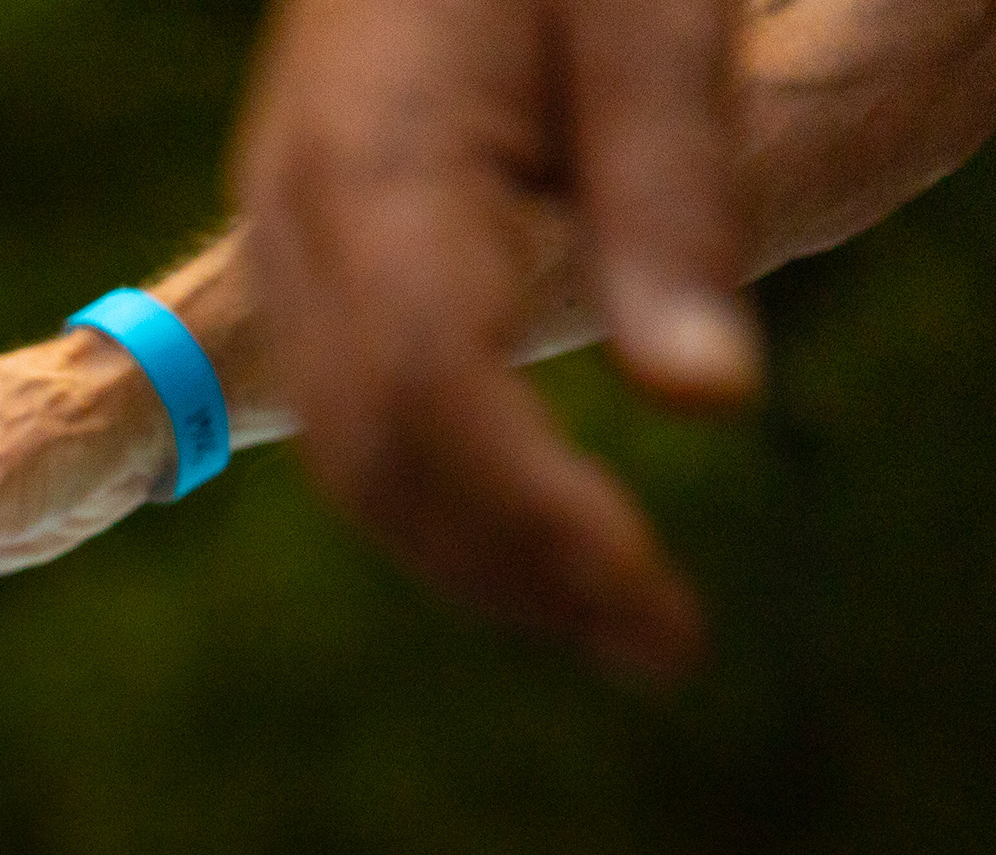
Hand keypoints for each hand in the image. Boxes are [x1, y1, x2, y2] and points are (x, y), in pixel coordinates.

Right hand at [233, 0, 760, 679]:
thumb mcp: (645, 11)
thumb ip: (670, 196)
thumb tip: (708, 404)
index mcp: (367, 159)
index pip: (427, 391)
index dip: (535, 516)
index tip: (656, 605)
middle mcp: (294, 221)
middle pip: (370, 453)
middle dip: (513, 567)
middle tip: (661, 649)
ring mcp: (287, 241)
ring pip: (352, 453)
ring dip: (480, 556)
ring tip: (619, 617)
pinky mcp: (318, 251)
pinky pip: (356, 413)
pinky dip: (448, 498)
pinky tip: (545, 533)